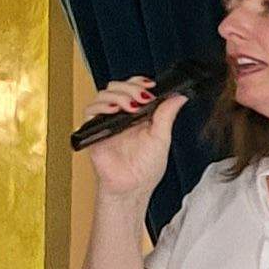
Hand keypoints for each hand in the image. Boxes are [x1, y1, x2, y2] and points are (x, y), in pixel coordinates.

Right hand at [79, 77, 186, 199]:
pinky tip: (113, 110)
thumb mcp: (161, 138)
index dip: (138, 82)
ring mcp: (107, 122)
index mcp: (139, 115)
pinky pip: (90, 112)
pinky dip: (100, 107)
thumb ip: (166, 116)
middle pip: (116, 87)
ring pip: (103, 95)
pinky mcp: (95, 131)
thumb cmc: (146, 168)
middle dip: (129, 87)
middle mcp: (121, 116)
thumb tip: (179, 97)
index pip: (133, 88)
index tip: (150, 85)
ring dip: (117, 95)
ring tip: (130, 106)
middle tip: (142, 97)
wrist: (132, 187)